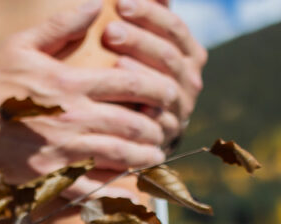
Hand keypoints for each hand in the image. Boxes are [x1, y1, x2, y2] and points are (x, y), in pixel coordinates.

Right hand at [0, 0, 170, 195]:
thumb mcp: (21, 45)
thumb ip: (61, 27)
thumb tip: (95, 4)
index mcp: (68, 84)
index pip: (129, 84)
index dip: (157, 88)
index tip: (169, 93)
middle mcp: (68, 119)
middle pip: (130, 125)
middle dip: (155, 127)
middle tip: (166, 127)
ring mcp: (57, 151)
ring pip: (115, 156)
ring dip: (141, 157)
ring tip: (153, 155)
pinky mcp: (44, 176)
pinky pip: (86, 185)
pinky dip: (110, 186)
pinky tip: (122, 183)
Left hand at [104, 0, 206, 143]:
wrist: (134, 134)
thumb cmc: (132, 80)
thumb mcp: (143, 50)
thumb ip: (147, 24)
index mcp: (187, 53)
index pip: (173, 28)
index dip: (150, 13)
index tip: (121, 2)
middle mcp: (189, 80)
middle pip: (168, 56)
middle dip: (140, 41)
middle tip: (110, 31)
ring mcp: (180, 108)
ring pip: (164, 87)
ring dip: (139, 73)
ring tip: (114, 61)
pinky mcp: (165, 135)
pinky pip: (155, 121)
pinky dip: (139, 109)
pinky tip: (118, 101)